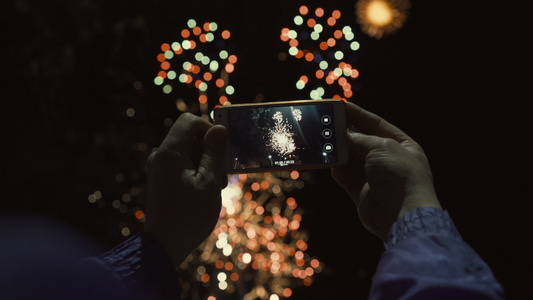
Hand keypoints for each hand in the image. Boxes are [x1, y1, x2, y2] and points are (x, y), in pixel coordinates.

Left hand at [144, 113, 227, 265]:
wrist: (165, 245)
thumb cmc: (189, 214)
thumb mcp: (209, 180)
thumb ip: (214, 151)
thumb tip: (219, 129)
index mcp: (169, 152)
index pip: (189, 121)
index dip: (208, 128)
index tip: (223, 148)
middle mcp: (160, 156)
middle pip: (189, 137)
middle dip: (210, 150)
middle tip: (223, 174)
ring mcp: (159, 168)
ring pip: (187, 152)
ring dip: (206, 163)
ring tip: (216, 186)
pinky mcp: (161, 180)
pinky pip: (181, 165)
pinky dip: (196, 172)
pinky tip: (206, 190)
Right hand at [332, 102, 440, 239]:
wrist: (402, 215)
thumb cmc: (400, 176)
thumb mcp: (382, 147)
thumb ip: (360, 139)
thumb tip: (344, 134)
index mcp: (401, 145)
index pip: (376, 124)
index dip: (357, 114)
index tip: (339, 106)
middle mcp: (388, 160)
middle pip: (361, 141)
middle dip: (344, 132)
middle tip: (325, 122)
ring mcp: (375, 177)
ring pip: (351, 159)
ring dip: (337, 150)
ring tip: (321, 139)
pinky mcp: (362, 192)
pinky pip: (345, 176)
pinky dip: (336, 168)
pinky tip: (326, 159)